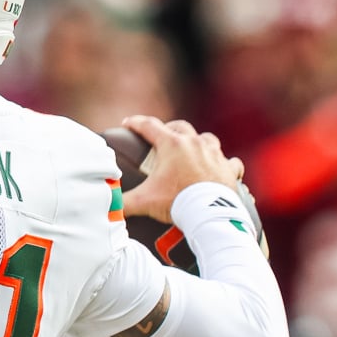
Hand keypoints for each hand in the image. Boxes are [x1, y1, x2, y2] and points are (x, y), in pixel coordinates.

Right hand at [122, 115, 243, 223]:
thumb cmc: (177, 202)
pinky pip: (229, 161)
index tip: (128, 123)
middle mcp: (194, 144)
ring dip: (197, 143)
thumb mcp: (144, 201)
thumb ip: (122, 201)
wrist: (209, 214)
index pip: (148, 126)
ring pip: (205, 139)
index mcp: (172, 145)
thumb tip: (107, 204)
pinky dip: (223, 164)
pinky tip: (219, 169)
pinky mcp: (228, 168)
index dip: (135, 123)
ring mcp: (214, 154)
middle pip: (179, 127)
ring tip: (191, 151)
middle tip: (160, 139)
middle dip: (168, 130)